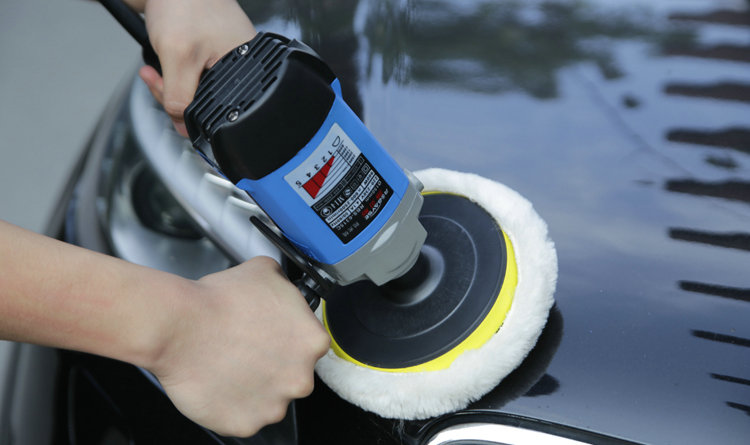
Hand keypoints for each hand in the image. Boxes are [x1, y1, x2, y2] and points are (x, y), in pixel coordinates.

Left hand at [136, 0, 256, 135]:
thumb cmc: (185, 3)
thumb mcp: (178, 55)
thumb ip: (180, 96)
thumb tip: (183, 126)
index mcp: (246, 70)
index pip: (218, 112)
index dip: (188, 113)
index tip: (164, 97)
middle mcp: (240, 68)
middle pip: (207, 104)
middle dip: (173, 95)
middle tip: (154, 79)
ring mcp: (226, 60)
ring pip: (197, 91)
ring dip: (170, 85)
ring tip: (154, 71)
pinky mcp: (213, 54)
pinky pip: (195, 78)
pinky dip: (174, 74)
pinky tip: (162, 64)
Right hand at [147, 257, 329, 436]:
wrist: (179, 326)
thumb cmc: (218, 301)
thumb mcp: (264, 271)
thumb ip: (284, 284)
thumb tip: (283, 285)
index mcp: (312, 341)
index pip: (309, 344)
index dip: (286, 337)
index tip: (269, 335)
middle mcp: (300, 378)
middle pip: (293, 374)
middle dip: (273, 364)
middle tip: (246, 349)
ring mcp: (273, 405)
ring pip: (270, 398)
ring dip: (254, 385)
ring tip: (229, 364)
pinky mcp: (246, 424)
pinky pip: (243, 416)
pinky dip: (232, 404)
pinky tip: (219, 382)